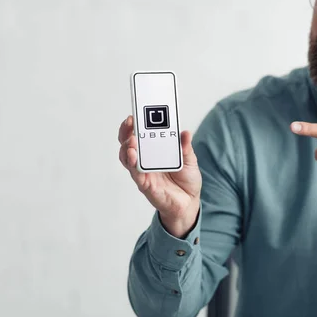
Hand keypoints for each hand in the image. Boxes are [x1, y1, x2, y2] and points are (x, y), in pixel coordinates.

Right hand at [118, 116, 201, 236]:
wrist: (189, 202)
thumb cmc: (186, 180)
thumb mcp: (190, 160)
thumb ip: (186, 147)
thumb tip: (185, 132)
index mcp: (155, 151)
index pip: (139, 135)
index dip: (134, 124)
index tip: (135, 114)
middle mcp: (145, 161)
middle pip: (127, 144)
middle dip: (126, 132)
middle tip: (130, 122)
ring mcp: (143, 173)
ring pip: (127, 158)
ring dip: (127, 147)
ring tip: (132, 140)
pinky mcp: (145, 185)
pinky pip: (136, 174)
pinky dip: (133, 164)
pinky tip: (133, 156)